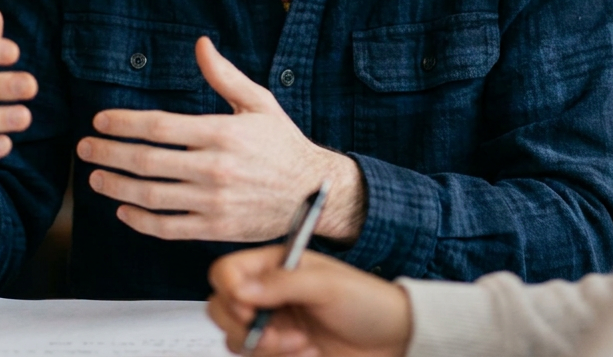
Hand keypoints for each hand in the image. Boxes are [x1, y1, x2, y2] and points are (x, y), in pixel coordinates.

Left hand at [77, 37, 365, 242]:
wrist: (314, 193)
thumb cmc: (282, 143)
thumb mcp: (258, 102)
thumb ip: (224, 75)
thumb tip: (201, 44)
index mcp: (222, 132)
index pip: (159, 126)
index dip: (124, 123)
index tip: (100, 120)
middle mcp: (214, 168)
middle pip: (147, 161)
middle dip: (109, 153)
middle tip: (86, 148)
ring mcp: (213, 201)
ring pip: (150, 196)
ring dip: (116, 187)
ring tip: (95, 178)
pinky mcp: (215, 228)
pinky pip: (168, 228)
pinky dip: (140, 221)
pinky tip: (124, 211)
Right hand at [208, 246, 411, 356]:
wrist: (393, 340)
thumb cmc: (366, 301)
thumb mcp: (327, 285)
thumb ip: (283, 284)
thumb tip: (241, 289)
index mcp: (275, 265)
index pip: (227, 271)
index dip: (229, 290)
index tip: (249, 308)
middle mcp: (268, 294)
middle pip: (220, 307)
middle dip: (242, 325)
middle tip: (271, 333)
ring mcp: (273, 325)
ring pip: (235, 339)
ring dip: (264, 347)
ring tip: (301, 343)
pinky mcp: (281, 352)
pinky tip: (308, 353)